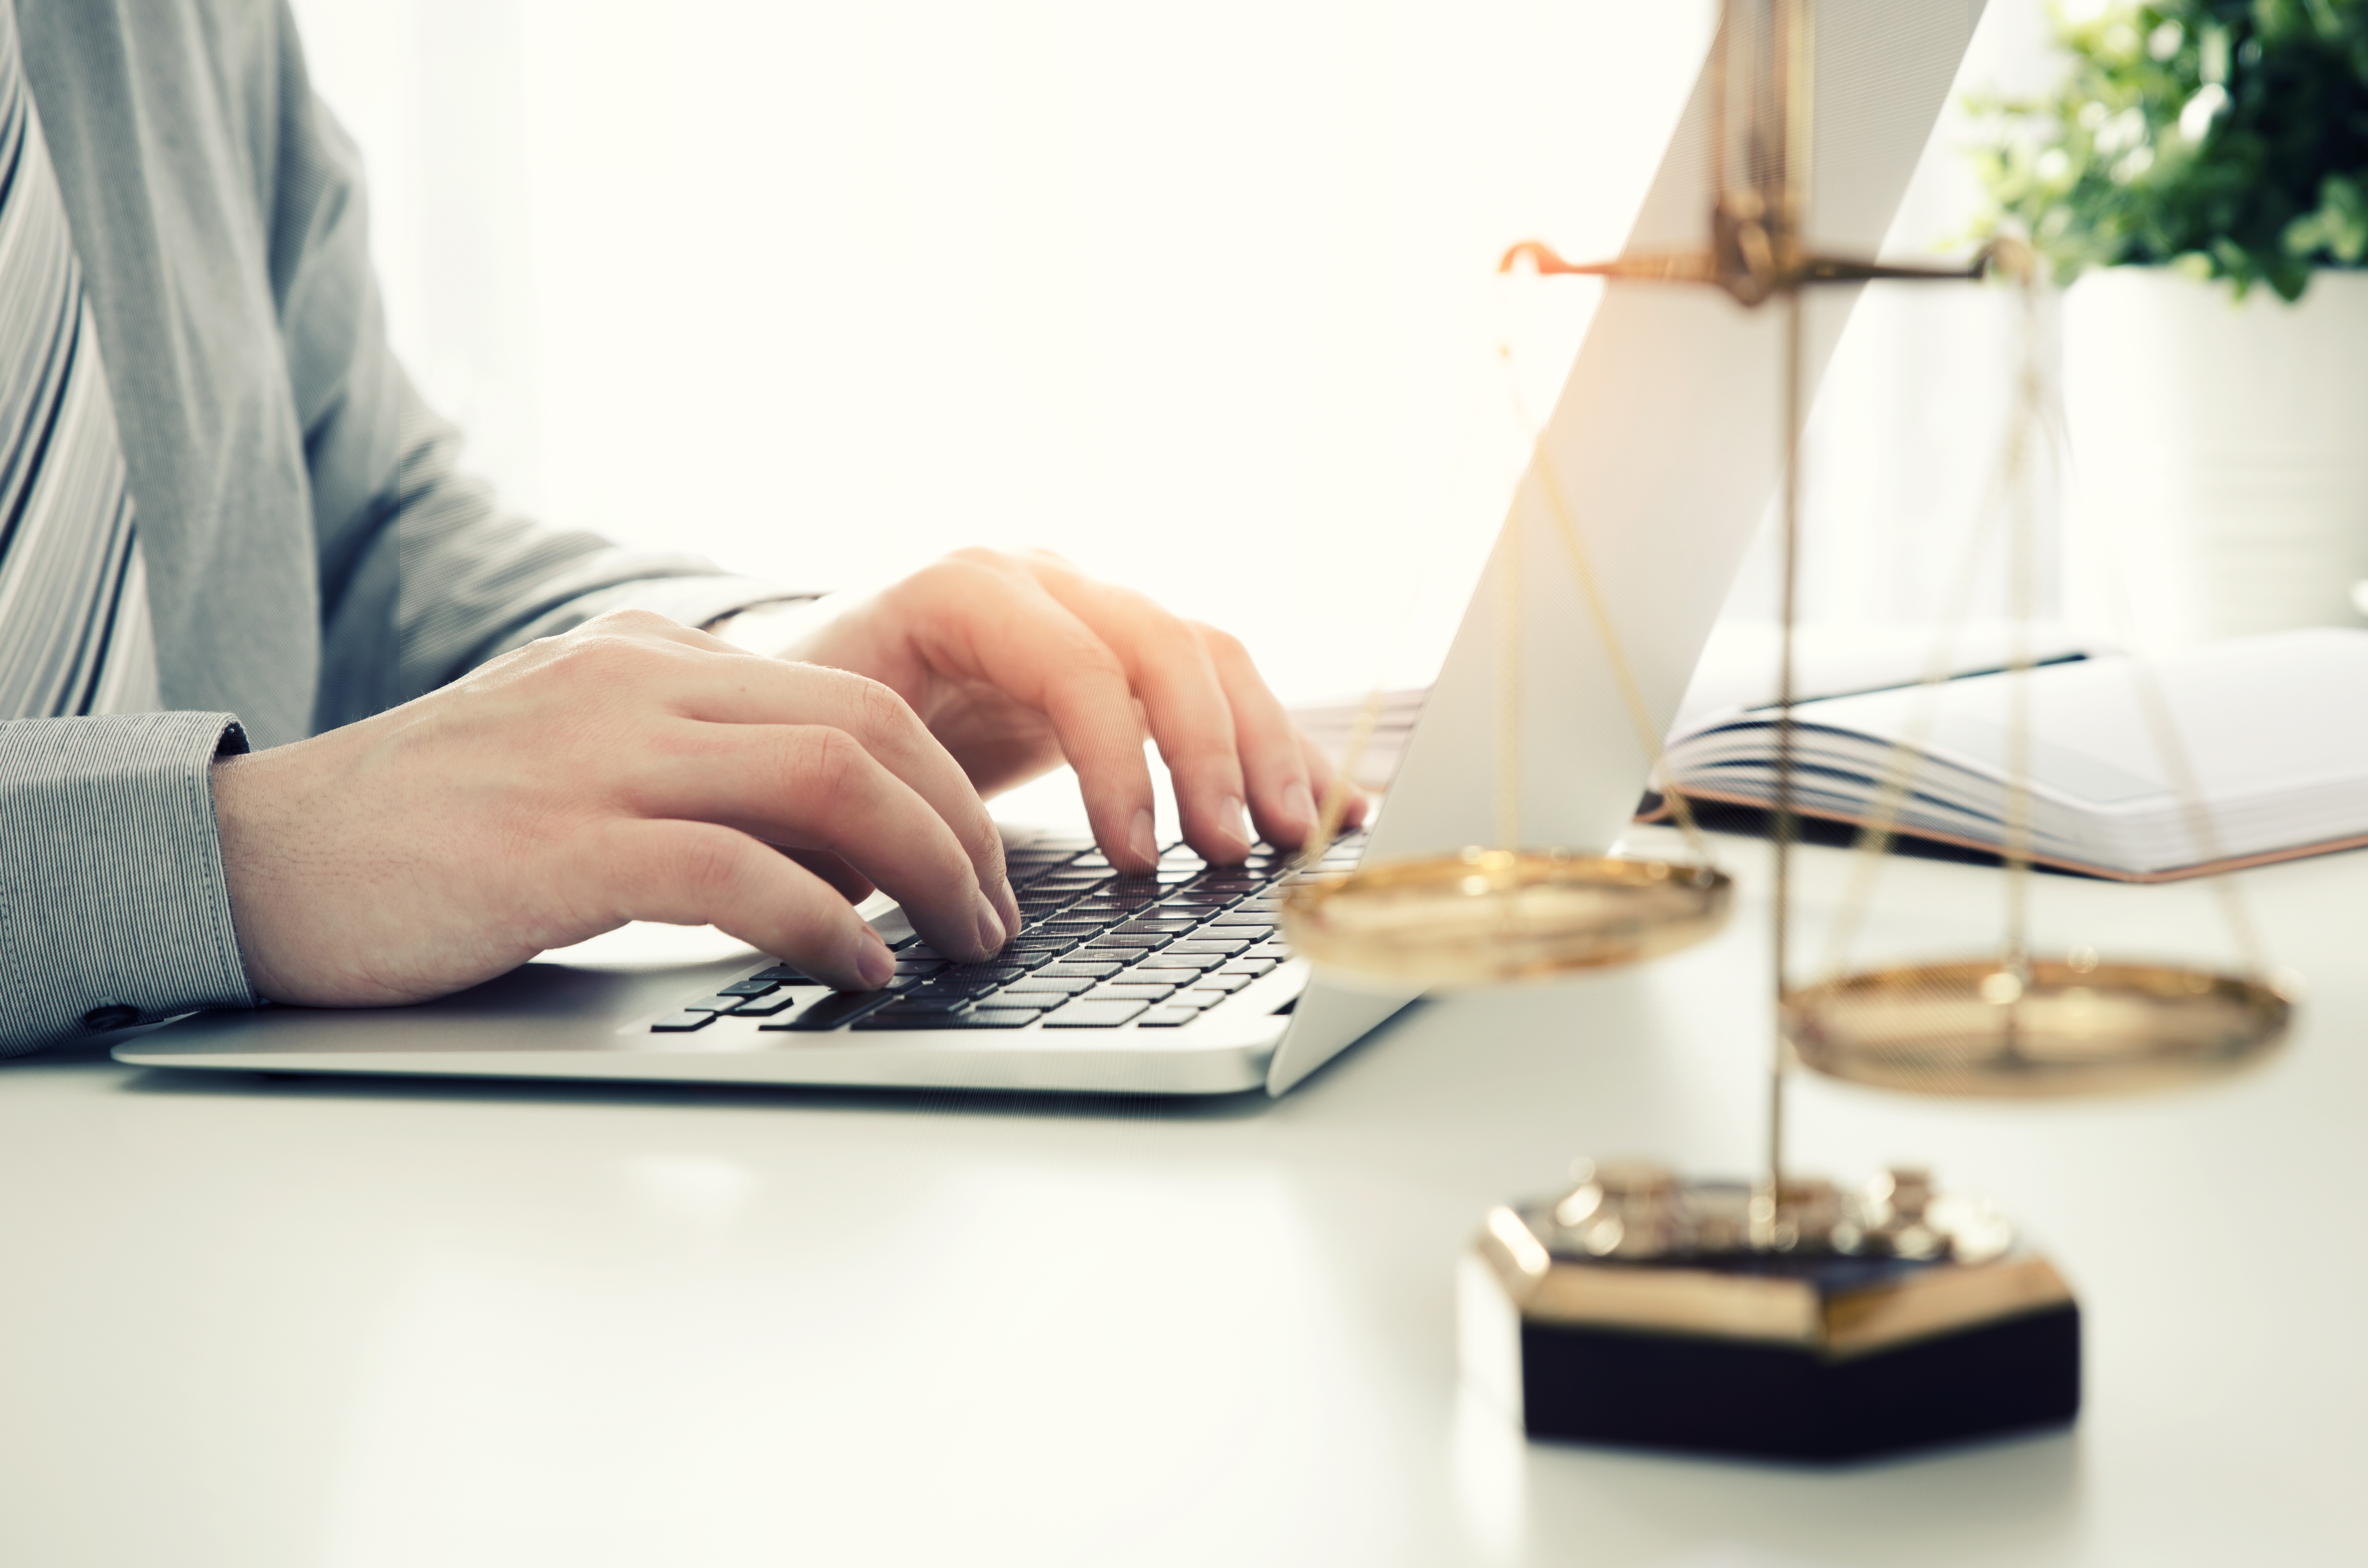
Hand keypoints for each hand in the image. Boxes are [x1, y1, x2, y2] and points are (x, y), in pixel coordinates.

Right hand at [211, 611, 1020, 1004]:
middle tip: (998, 911)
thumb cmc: (428, 834)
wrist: (255, 858)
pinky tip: (859, 970)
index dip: (943, 781)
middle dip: (961, 826)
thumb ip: (690, 770)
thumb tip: (828, 844)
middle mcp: (634, 684)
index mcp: (646, 657)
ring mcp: (595, 758)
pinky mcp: (556, 847)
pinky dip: (822, 924)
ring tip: (962, 941)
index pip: (848, 694)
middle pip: (865, 728)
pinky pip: (735, 873)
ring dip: (924, 871)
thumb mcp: (577, 758)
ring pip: (825, 782)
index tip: (981, 859)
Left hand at [775, 548, 1365, 872]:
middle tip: (1237, 851)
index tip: (1138, 859)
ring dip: (1263, 748)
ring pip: (1209, 657)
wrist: (797, 691)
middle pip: (1166, 644)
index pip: (1077, 663)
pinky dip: (1274, 745)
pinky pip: (1218, 686)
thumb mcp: (824, 756)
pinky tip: (1327, 803)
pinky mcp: (1125, 657)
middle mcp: (1042, 580)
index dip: (1121, 761)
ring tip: (1294, 836)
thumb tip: (965, 902)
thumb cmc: (803, 732)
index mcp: (962, 592)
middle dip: (1214, 753)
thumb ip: (891, 807)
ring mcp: (1092, 609)